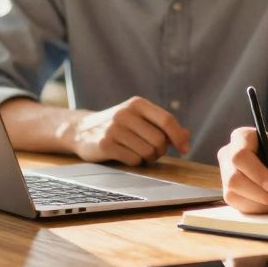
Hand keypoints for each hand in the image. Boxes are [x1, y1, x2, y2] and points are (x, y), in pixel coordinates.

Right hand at [64, 96, 189, 164]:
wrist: (81, 130)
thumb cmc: (118, 126)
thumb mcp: (139, 119)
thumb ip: (162, 126)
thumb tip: (187, 136)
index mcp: (137, 103)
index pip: (166, 120)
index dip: (179, 136)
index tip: (185, 149)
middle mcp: (125, 113)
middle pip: (159, 140)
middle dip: (161, 151)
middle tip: (153, 152)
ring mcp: (114, 129)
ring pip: (147, 151)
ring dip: (148, 158)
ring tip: (139, 154)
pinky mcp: (105, 144)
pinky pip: (133, 160)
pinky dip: (135, 162)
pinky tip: (126, 156)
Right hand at [217, 128, 267, 213]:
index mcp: (243, 137)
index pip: (239, 156)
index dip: (254, 172)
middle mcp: (230, 155)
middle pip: (233, 179)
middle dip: (257, 192)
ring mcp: (228, 175)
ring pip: (233, 195)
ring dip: (260, 202)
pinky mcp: (232, 194)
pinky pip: (239, 206)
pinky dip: (259, 208)